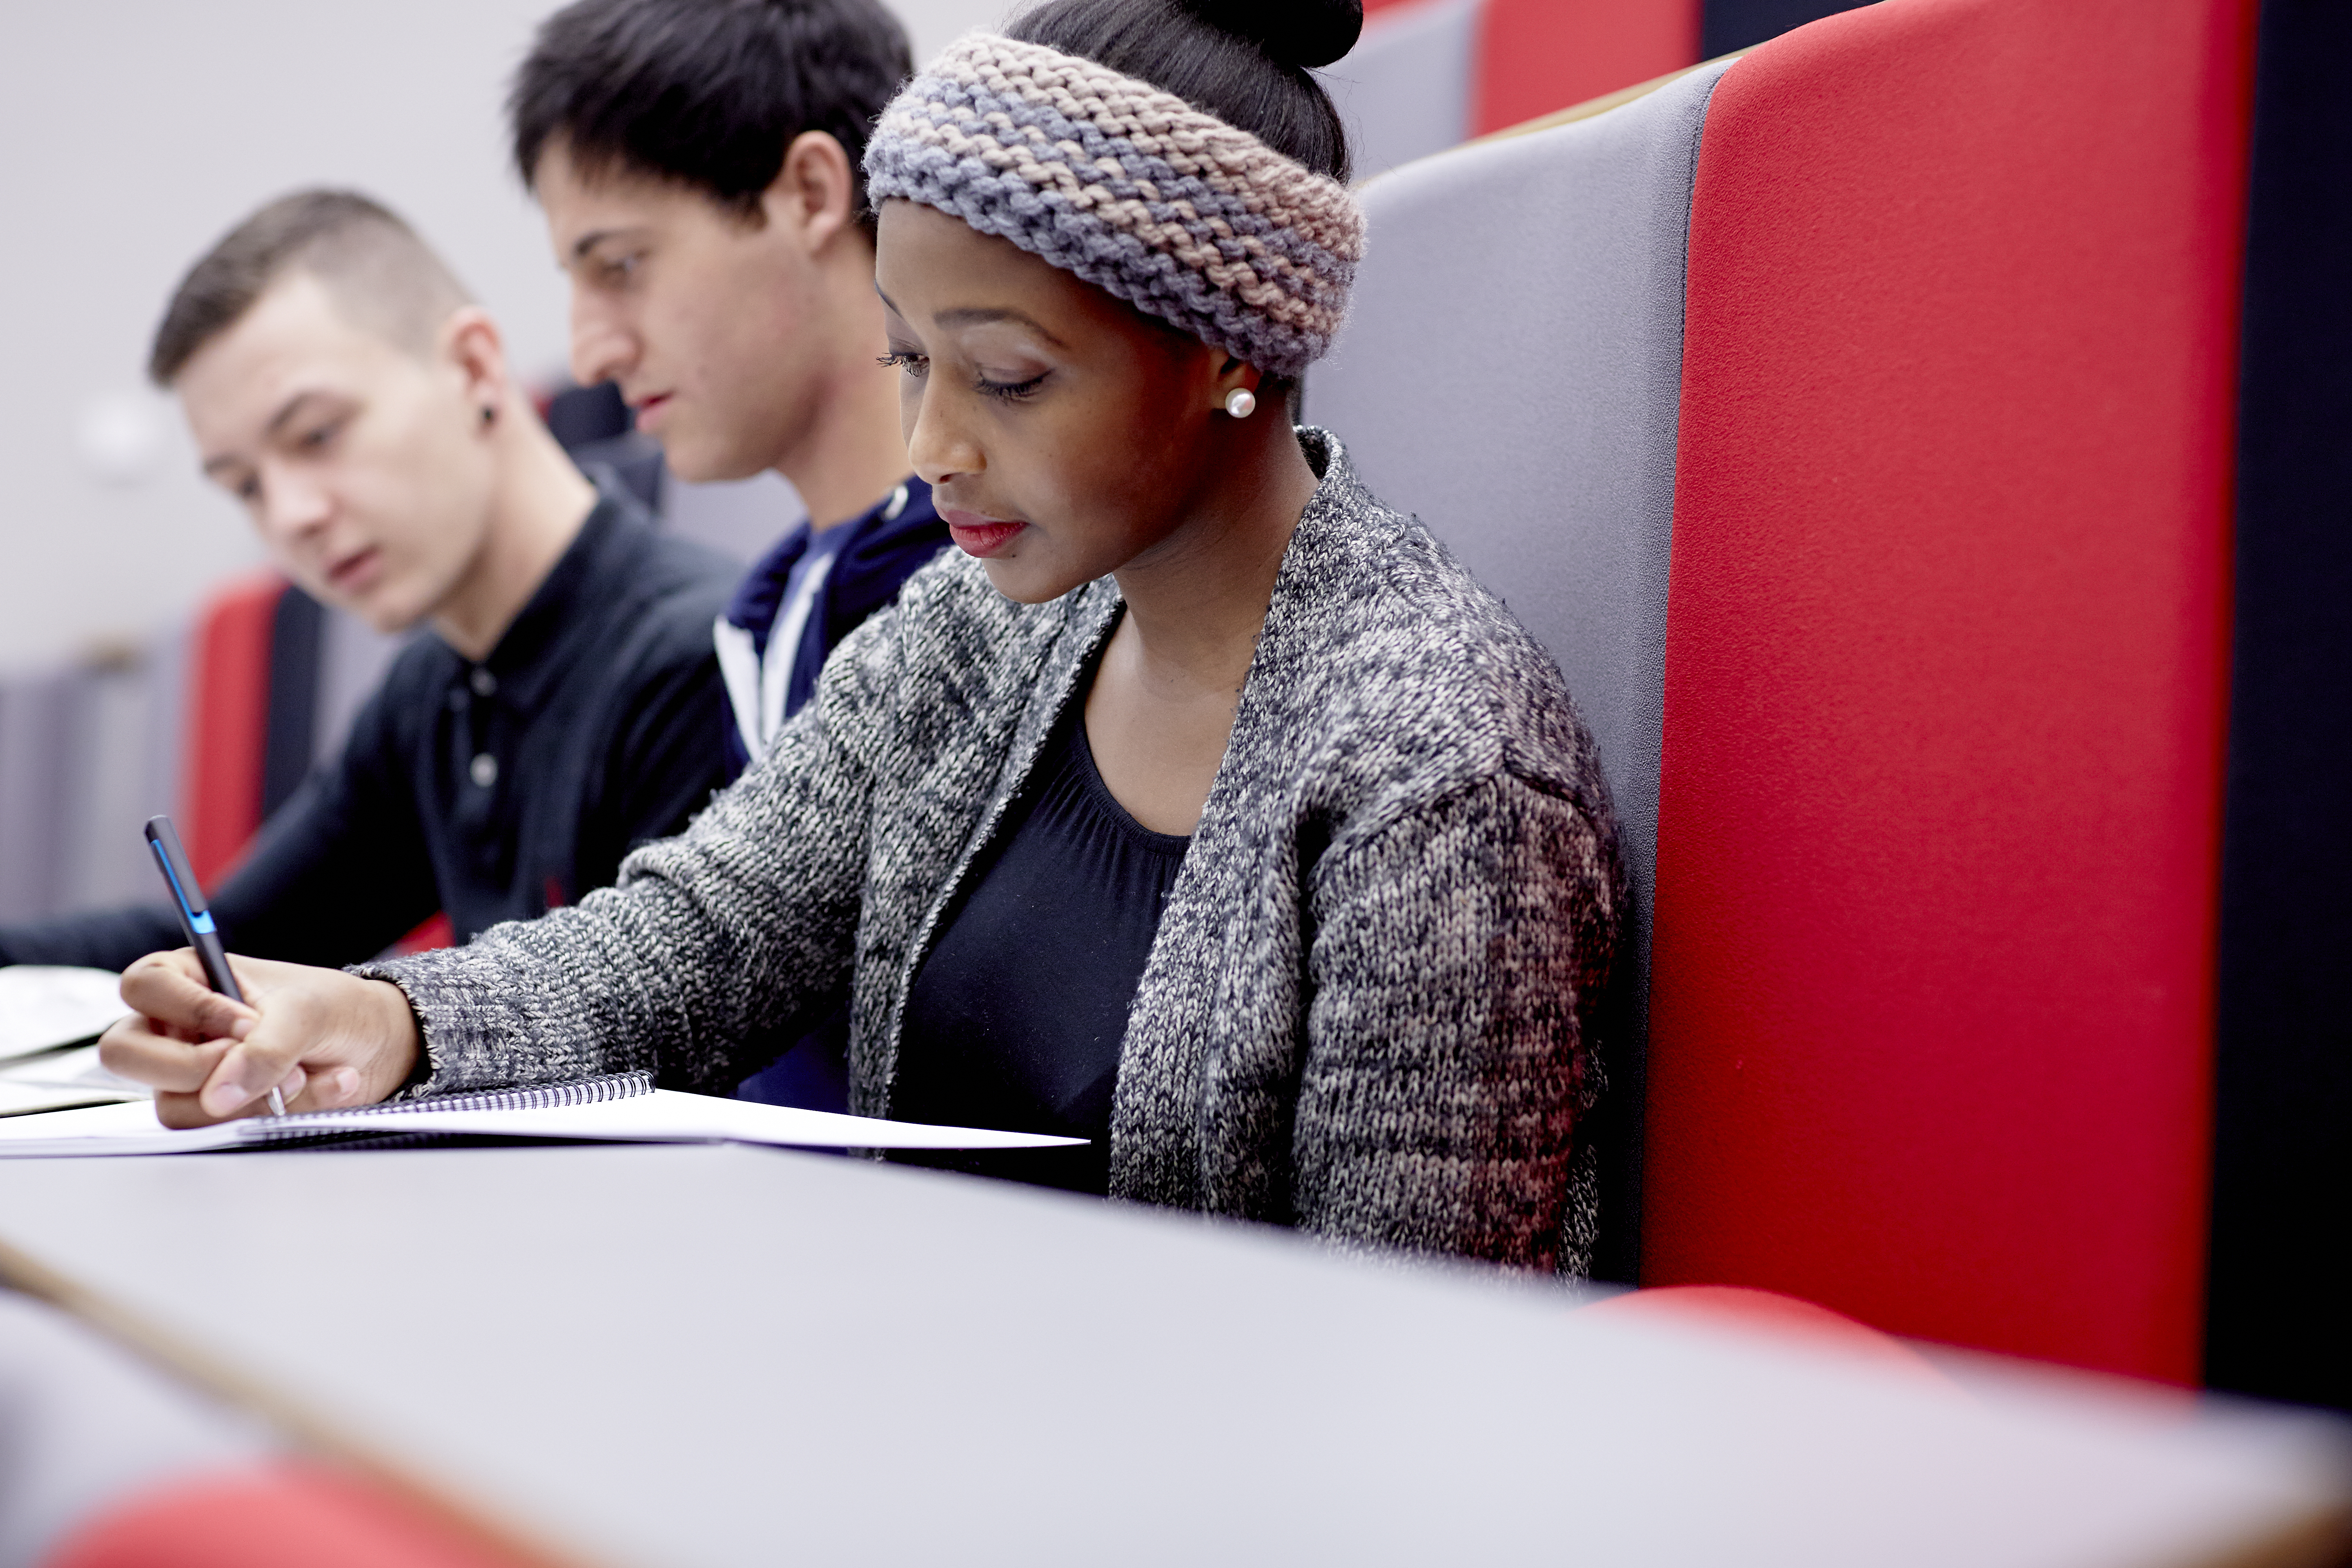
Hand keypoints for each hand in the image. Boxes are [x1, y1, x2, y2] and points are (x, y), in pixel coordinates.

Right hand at [98, 950, 421, 1126]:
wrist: (375, 1042)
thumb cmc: (332, 1008)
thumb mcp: (307, 1012)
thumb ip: (265, 1047)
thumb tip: (217, 1096)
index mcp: (189, 978)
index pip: (141, 986)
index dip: (189, 1009)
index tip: (246, 1022)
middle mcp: (176, 1027)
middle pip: (126, 1054)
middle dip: (193, 1068)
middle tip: (252, 1060)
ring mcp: (191, 1072)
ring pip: (175, 1105)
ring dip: (249, 1098)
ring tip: (303, 1073)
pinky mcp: (216, 1110)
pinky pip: (217, 1129)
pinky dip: (274, 1116)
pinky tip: (323, 1088)